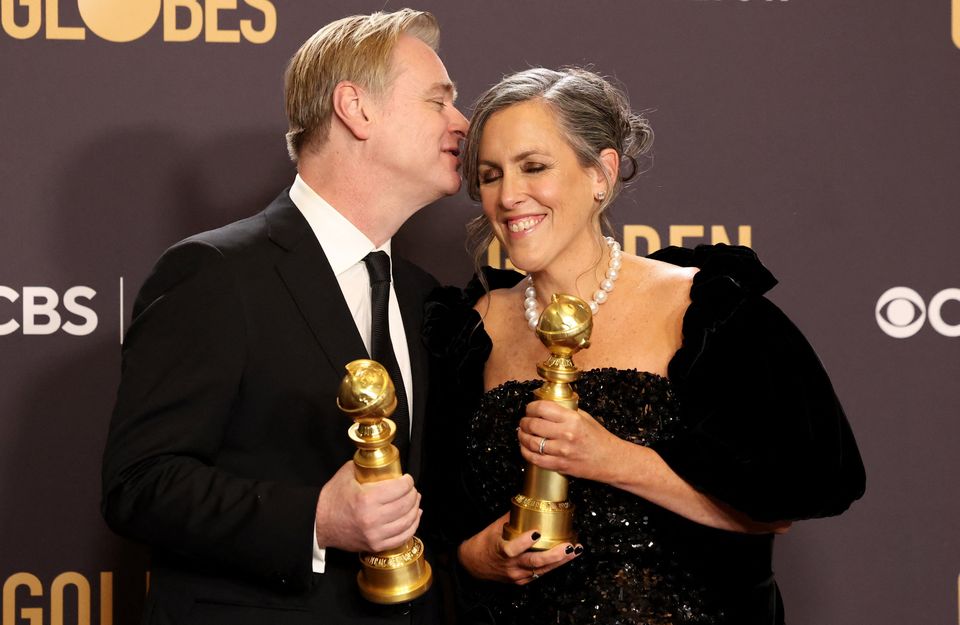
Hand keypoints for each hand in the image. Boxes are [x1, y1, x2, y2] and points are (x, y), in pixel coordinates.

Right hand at [314, 461, 420, 552]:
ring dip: (415, 509)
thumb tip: (381, 461)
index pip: (399, 488)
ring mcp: (375, 534)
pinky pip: (402, 537)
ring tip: (415, 501)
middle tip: (412, 489)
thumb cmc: (332, 500)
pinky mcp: (376, 545)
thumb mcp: (346, 475)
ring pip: (407, 521)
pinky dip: (412, 526)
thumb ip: (365, 466)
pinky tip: (413, 517)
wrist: (319, 524)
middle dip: (413, 494)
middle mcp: (372, 519)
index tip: (408, 479)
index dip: (408, 482)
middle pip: (406, 504)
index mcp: (366, 499)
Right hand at [457, 512, 581, 583]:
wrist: (473, 564)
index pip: (513, 548)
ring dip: (560, 561)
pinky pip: (540, 574)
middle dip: (554, 555)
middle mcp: (510, 565)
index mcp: (501, 550)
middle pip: (534, 563)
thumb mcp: (495, 528)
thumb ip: (513, 517)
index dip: (525, 541)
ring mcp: (517, 575)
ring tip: (575, 550)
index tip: (537, 532)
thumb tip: (529, 502)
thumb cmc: (484, 544)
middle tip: (568, 546)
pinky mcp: (522, 581)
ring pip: (541, 570)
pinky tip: (566, 557)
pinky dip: (553, 565)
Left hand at [518, 400, 625, 482]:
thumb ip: (565, 412)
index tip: (529, 409)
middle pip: (533, 425)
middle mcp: (566, 434)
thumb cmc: (599, 438)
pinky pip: (535, 459)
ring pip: (531, 442)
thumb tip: (546, 407)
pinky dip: (526, 452)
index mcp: (572, 419)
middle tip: (524, 421)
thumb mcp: (585, 418)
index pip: (542, 408)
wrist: (611, 460)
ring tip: (522, 433)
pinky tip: (525, 448)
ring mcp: (562, 451)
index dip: (531, 407)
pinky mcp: (560, 465)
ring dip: (522, 437)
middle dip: (524, 422)